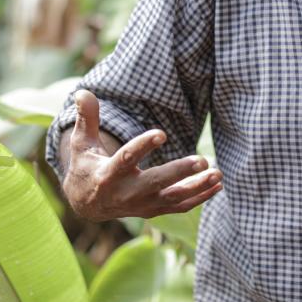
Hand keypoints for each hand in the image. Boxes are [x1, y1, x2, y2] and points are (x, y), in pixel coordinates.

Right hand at [61, 90, 222, 221]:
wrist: (89, 204)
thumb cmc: (87, 166)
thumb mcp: (83, 143)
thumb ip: (87, 118)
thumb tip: (84, 91)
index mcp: (108, 175)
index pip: (126, 159)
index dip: (143, 146)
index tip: (161, 133)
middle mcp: (126, 194)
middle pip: (156, 183)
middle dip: (179, 172)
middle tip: (203, 160)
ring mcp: (142, 205)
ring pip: (173, 198)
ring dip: (198, 187)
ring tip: (218, 173)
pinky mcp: (154, 210)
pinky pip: (180, 206)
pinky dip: (200, 197)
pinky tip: (217, 185)